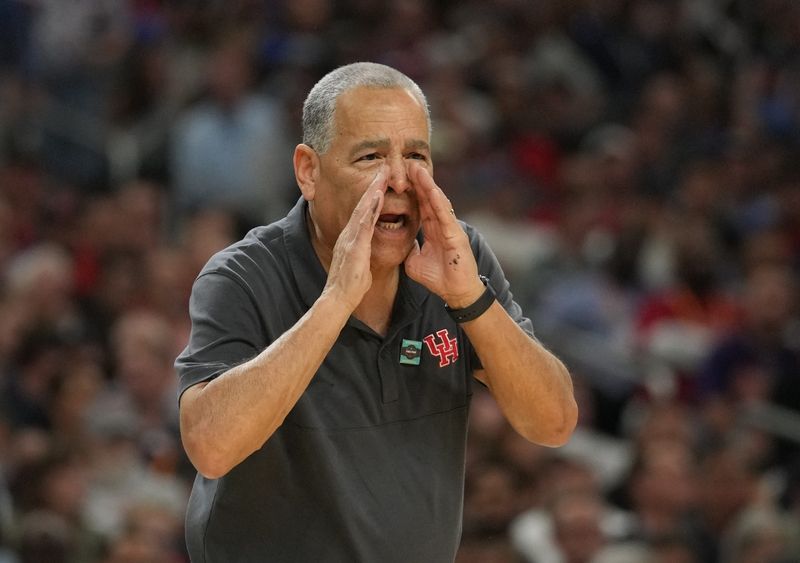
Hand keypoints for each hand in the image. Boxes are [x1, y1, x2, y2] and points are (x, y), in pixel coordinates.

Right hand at [321, 168, 385, 310]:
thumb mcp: (359, 264)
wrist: (338, 299)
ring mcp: (351, 238)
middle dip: (374, 185)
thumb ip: (362, 253)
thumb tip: (366, 248)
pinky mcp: (354, 246)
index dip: (373, 196)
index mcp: (352, 238)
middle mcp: (349, 234)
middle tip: (384, 167)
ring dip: (373, 190)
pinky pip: (364, 223)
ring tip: (383, 173)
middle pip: (363, 205)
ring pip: (363, 209)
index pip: (364, 212)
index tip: (382, 181)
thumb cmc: (350, 286)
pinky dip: (371, 208)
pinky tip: (378, 195)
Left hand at [404, 163, 484, 307]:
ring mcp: (450, 228)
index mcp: (432, 229)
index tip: (399, 176)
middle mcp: (442, 225)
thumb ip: (409, 249)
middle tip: (407, 162)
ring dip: (427, 185)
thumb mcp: (415, 262)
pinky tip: (431, 190)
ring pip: (437, 202)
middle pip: (428, 198)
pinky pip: (445, 216)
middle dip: (418, 180)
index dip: (411, 190)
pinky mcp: (456, 236)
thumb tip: (400, 243)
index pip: (420, 205)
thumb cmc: (439, 278)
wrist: (455, 292)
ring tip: (417, 169)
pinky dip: (438, 203)